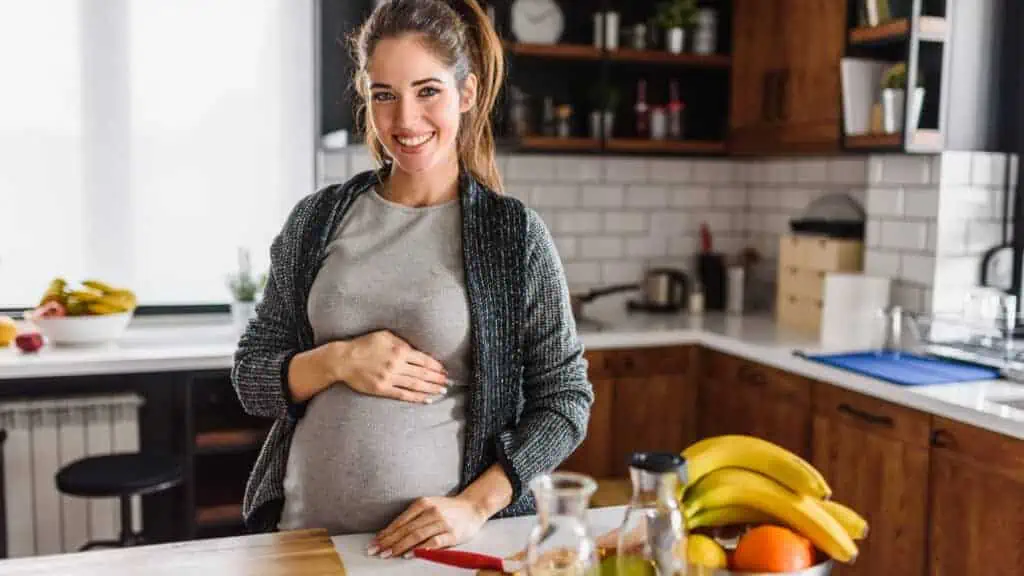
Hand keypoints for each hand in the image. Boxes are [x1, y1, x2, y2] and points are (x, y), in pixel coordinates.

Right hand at [330, 330, 447, 403]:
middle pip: (423, 373)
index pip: (424, 360)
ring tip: (442, 390)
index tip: (445, 370)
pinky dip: (417, 397)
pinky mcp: (382, 389)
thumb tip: (418, 348)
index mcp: (399, 350)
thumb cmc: (364, 344)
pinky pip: (403, 394)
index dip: (436, 366)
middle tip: (448, 382)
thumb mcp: (384, 336)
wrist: (344, 359)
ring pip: (416, 385)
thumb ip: (402, 341)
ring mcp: (389, 378)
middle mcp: (396, 364)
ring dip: (431, 388)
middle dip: (437, 378)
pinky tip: (427, 399)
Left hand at [370, 496, 486, 558]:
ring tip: (388, 554)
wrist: (473, 507)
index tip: (374, 542)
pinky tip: (410, 554)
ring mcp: (442, 523)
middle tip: (376, 551)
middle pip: (406, 529)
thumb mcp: (429, 506)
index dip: (386, 533)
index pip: (400, 521)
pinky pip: (434, 542)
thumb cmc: (448, 509)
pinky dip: (421, 549)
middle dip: (388, 541)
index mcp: (423, 503)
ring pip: (417, 535)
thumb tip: (390, 533)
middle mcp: (431, 511)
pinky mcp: (452, 534)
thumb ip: (413, 518)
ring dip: (400, 546)